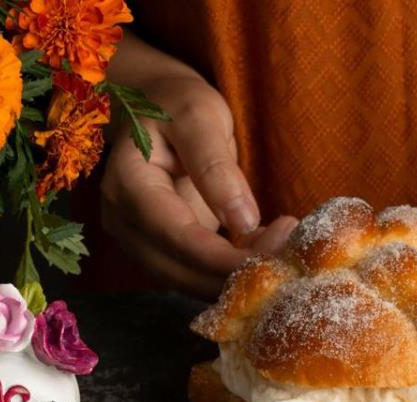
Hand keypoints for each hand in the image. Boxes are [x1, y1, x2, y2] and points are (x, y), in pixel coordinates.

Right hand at [101, 43, 296, 297]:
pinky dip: (229, 273)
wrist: (155, 108)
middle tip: (291, 255)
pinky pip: (194, 274)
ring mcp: (139, 240)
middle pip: (180, 270)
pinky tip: (265, 255)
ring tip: (283, 253)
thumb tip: (243, 222)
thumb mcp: (199, 117)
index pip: (177, 237)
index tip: (276, 253)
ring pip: (188, 281)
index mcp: (129, 185)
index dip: (225, 257)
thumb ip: (216, 166)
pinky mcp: (161, 249)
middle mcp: (125, 222)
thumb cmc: (176, 104)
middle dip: (236, 274)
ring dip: (236, 279)